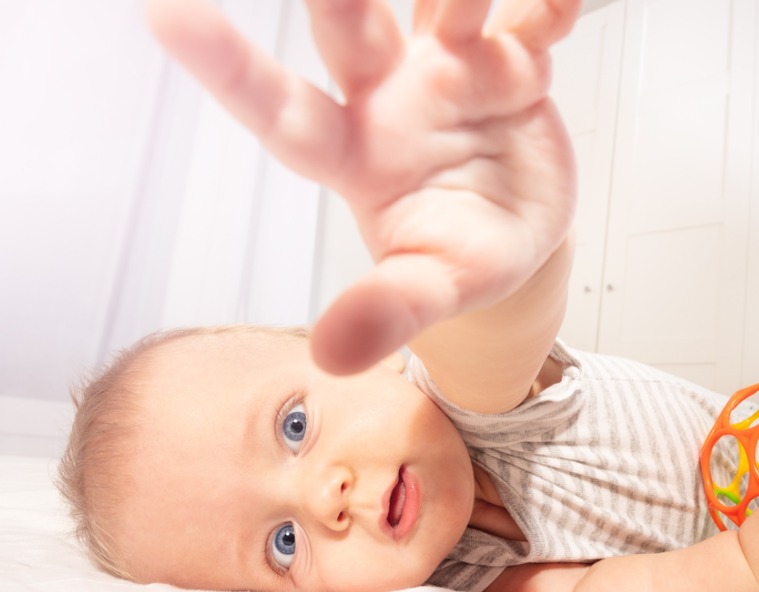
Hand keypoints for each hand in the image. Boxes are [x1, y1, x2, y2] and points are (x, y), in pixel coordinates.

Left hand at [146, 0, 578, 372]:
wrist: (520, 232)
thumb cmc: (462, 254)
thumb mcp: (431, 288)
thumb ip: (387, 310)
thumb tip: (331, 356)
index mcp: (356, 153)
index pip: (283, 111)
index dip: (229, 68)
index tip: (166, 16)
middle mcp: (392, 98)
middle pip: (353, 31)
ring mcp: (452, 72)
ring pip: (443, 5)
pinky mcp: (511, 63)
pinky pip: (528, 19)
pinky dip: (545, 5)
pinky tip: (558, 6)